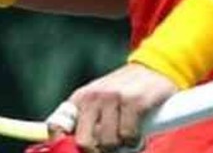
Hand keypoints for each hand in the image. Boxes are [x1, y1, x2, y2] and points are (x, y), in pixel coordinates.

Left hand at [54, 63, 177, 152]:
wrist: (155, 68)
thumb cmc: (125, 91)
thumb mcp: (99, 100)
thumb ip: (87, 120)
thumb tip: (80, 147)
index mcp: (80, 99)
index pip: (57, 127)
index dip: (63, 144)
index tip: (83, 149)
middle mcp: (93, 97)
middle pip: (84, 142)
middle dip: (97, 151)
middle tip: (110, 148)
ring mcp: (113, 98)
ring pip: (109, 142)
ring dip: (121, 147)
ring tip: (127, 138)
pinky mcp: (134, 101)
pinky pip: (129, 136)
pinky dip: (135, 142)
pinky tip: (138, 134)